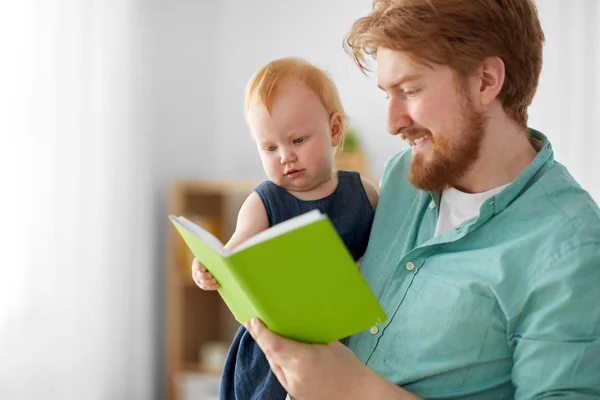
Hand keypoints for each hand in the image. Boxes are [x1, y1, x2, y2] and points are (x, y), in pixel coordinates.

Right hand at [191, 258, 219, 289]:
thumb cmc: (213, 259)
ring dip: (209, 282)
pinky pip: (206, 287)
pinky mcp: (202, 285)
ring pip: (202, 282)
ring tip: (215, 281)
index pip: (196, 265)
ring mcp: (198, 279)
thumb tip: (224, 253)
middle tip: (210, 275)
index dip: (199, 267)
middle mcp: (196, 272)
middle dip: (205, 276)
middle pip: (199, 275)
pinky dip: (212, 287)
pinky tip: (217, 285)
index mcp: (196, 263)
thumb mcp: (212, 256)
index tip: (204, 268)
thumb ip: (215, 255)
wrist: (212, 265)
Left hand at [245, 318, 371, 399]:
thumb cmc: (348, 366)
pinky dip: (279, 363)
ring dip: (270, 351)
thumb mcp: (329, 344)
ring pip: (275, 365)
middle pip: (271, 355)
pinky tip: (280, 353)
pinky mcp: (295, 394)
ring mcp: (294, 388)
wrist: (359, 394)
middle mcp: (295, 375)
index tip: (253, 320)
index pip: (274, 345)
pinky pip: (282, 375)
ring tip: (264, 335)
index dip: (260, 333)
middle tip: (254, 323)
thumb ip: (308, 335)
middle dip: (261, 339)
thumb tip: (293, 321)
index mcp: (304, 359)